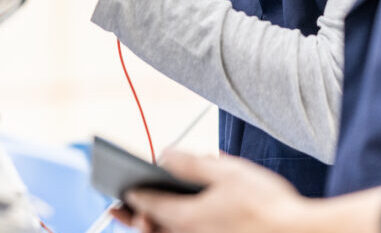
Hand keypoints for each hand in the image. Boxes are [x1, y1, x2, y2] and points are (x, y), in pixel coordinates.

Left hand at [120, 152, 309, 232]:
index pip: (148, 205)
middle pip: (152, 228)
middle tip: (114, 209)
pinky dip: (174, 230)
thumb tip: (163, 155)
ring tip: (141, 218)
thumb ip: (191, 163)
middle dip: (132, 218)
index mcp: (187, 217)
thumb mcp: (227, 172)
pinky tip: (176, 221)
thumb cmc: (266, 203)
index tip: (120, 187)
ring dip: (151, 227)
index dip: (131, 194)